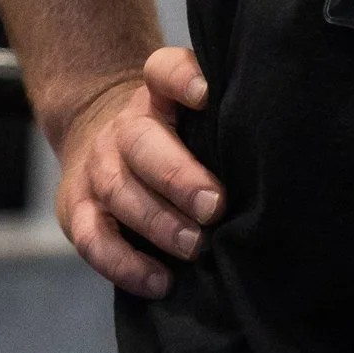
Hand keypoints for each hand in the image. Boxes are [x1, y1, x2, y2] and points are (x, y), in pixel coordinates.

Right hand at [52, 46, 218, 296]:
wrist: (96, 139)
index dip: (182, 78)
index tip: (206, 95)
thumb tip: (276, 154)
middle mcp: (123, 129)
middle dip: (178, 176)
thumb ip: (221, 124)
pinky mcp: (77, 210)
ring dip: (160, 223)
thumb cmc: (169, 138)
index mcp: (156, 97)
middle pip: (142, 142)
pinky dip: (125, 264)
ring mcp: (96, 169)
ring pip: (119, 191)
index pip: (163, 71)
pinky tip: (161, 281)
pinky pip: (93, 239)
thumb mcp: (189, 117)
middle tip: (215, 206)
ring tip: (197, 247)